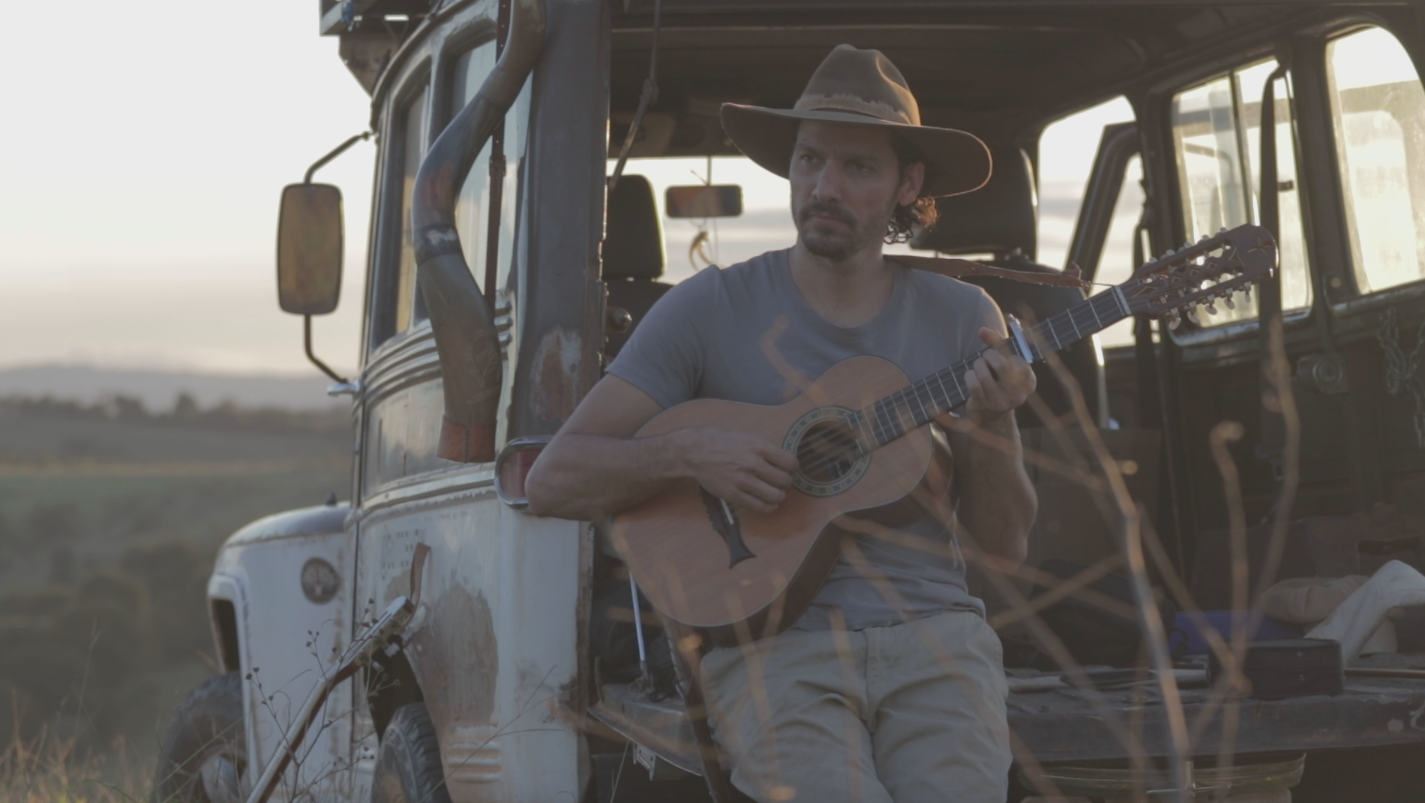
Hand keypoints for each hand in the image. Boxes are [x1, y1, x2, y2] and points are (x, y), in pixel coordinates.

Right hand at [675, 428, 798, 513]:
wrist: (696, 452)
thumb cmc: (721, 442)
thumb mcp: (746, 437)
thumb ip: (765, 449)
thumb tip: (784, 461)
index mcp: (758, 447)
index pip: (790, 462)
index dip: (793, 466)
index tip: (789, 468)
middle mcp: (752, 464)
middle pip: (785, 480)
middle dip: (786, 482)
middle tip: (781, 481)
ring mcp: (743, 481)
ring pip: (775, 496)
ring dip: (779, 495)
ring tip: (775, 492)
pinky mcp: (734, 494)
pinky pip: (760, 506)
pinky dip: (769, 507)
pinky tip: (769, 503)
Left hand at [962, 327, 1035, 424]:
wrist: (991, 413)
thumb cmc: (1000, 380)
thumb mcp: (1005, 362)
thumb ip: (997, 343)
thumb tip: (982, 330)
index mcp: (1029, 382)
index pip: (1019, 360)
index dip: (1005, 350)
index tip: (1000, 350)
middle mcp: (1018, 395)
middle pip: (1000, 364)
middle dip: (988, 355)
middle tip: (986, 357)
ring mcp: (1001, 403)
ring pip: (983, 374)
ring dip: (977, 365)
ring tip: (978, 365)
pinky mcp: (985, 406)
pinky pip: (973, 384)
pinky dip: (969, 375)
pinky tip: (971, 375)